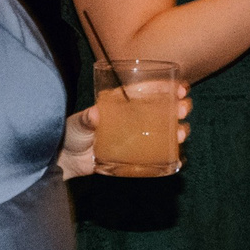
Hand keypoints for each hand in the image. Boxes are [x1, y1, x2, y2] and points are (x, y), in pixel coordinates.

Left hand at [60, 85, 190, 179]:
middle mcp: (133, 119)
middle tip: (183, 109)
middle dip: (178, 108)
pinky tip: (178, 155)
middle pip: (162, 110)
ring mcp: (136, 138)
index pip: (148, 92)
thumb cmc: (72, 134)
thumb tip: (94, 114)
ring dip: (177, 130)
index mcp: (122, 104)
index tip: (180, 89)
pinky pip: (157, 154)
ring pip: (164, 131)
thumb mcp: (78, 123)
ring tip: (181, 133)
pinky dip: (170, 154)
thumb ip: (86, 119)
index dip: (166, 89)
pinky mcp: (135, 156)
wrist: (66, 161)